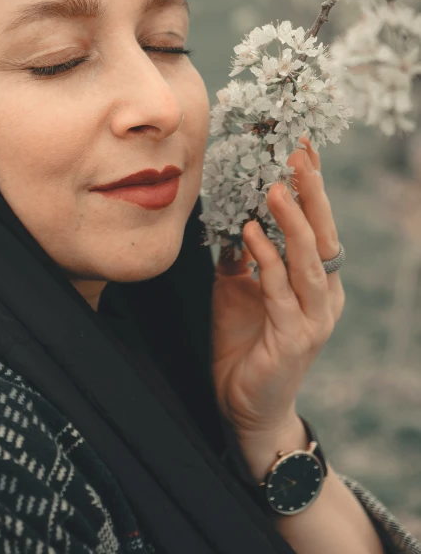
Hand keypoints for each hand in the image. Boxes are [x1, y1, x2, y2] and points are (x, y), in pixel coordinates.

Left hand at [211, 136, 344, 440]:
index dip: (312, 187)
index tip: (301, 148)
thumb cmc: (246, 343)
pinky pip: (280, 292)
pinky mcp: (295, 339)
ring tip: (276, 187)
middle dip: (312, 193)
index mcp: (316, 280)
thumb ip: (241, 256)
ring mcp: (313, 319)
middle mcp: (324, 296)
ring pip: (309, 261)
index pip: (319, 224)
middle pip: (324, 235)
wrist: (245, 405)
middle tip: (297, 154)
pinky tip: (251, 234)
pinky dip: (267, 261)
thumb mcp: (238, 289)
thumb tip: (229, 215)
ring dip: (293, 222)